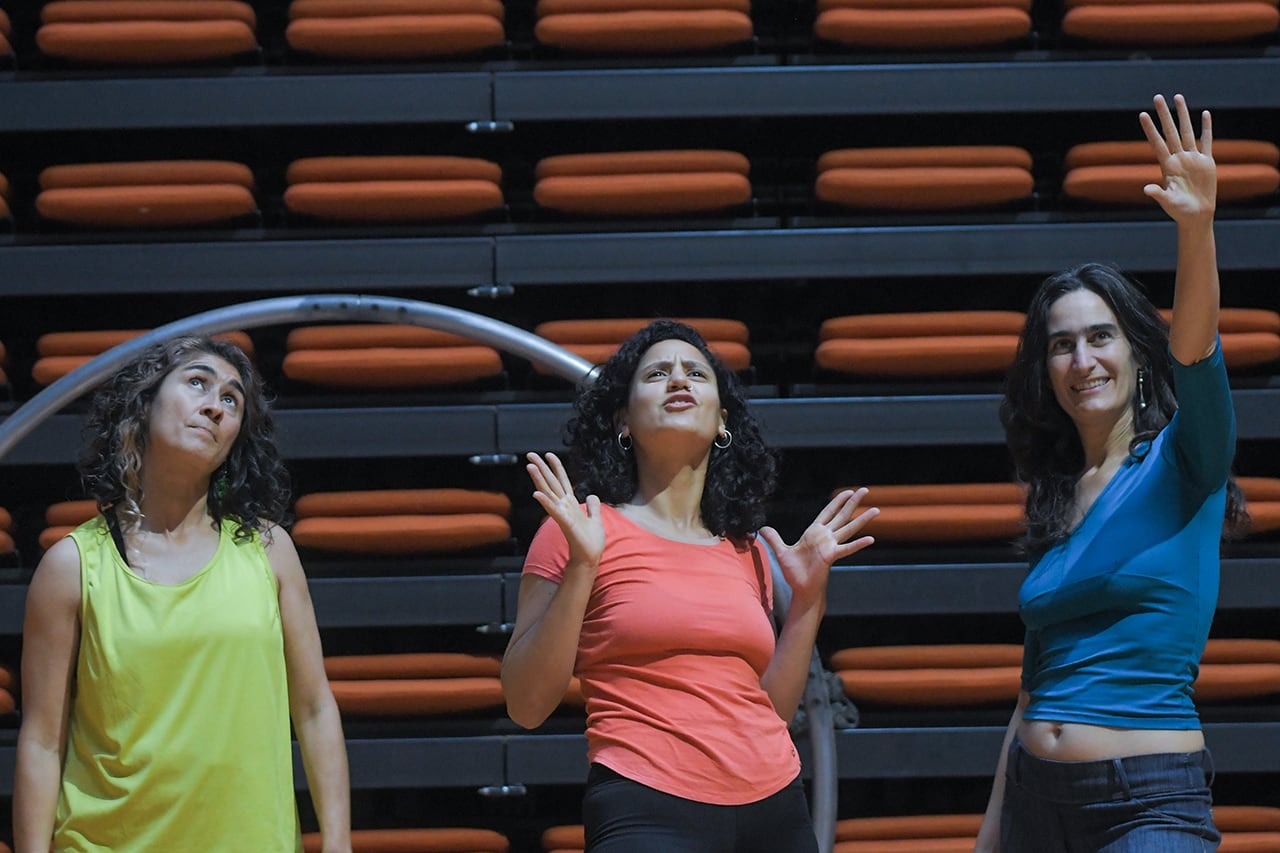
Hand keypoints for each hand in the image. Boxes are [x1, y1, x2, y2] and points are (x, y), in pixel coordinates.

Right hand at [526, 452, 604, 573]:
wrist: (589, 558)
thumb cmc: (590, 542)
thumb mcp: (595, 518)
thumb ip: (593, 506)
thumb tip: (591, 496)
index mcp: (571, 504)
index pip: (562, 481)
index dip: (556, 467)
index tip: (549, 455)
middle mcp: (564, 507)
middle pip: (551, 483)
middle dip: (542, 468)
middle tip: (531, 454)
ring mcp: (562, 514)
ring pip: (549, 492)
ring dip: (539, 479)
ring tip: (531, 466)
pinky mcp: (565, 523)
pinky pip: (553, 510)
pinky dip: (545, 502)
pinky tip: (537, 493)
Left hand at [758, 488, 877, 610]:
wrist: (801, 588)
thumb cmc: (794, 572)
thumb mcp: (781, 551)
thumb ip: (773, 538)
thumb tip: (762, 528)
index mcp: (814, 532)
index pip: (828, 512)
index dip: (837, 501)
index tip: (848, 491)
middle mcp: (825, 537)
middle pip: (842, 515)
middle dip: (853, 502)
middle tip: (865, 490)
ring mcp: (830, 546)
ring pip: (849, 528)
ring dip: (862, 519)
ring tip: (876, 510)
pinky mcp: (831, 556)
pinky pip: (847, 549)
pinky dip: (858, 544)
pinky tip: (871, 539)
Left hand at [1139, 93, 1214, 223]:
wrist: (1196, 215)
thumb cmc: (1179, 211)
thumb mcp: (1168, 202)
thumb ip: (1158, 194)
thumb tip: (1146, 189)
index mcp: (1167, 166)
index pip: (1157, 142)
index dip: (1150, 129)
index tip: (1142, 114)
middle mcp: (1178, 158)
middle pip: (1170, 131)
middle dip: (1164, 114)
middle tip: (1157, 97)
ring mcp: (1192, 158)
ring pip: (1187, 131)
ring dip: (1183, 115)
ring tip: (1178, 98)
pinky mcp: (1207, 162)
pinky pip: (1207, 141)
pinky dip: (1206, 128)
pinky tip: (1205, 114)